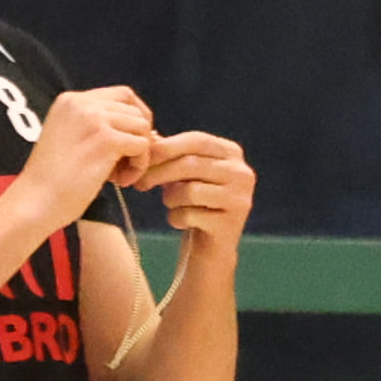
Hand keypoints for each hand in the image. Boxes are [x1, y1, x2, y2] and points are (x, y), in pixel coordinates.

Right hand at [9, 84, 160, 231]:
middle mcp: (81, 103)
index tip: (130, 143)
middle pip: (136, 111)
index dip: (136, 118)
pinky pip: (143, 147)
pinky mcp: (106, 140)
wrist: (36, 200)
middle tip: (122, 166)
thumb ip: (100, 125)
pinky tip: (120, 181)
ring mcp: (94, 119)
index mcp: (71, 100)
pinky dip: (139, 167)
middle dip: (138, 139)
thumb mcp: (72, 137)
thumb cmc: (54, 178)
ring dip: (139, 155)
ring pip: (143, 129)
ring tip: (120, 176)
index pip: (122, 95)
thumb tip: (148, 127)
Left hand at [134, 128, 255, 248]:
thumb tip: (147, 136)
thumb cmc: (194, 201)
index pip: (197, 140)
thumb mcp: (185, 172)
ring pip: (190, 191)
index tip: (141, 158)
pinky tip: (180, 222)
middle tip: (138, 183)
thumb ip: (171, 152)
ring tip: (171, 204)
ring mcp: (239, 199)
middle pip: (192, 164)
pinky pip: (189, 215)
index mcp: (232, 153)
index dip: (165, 147)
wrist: (212, 244)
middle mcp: (242, 173)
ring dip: (170, 198)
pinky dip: (176, 219)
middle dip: (158, 173)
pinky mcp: (230, 224)